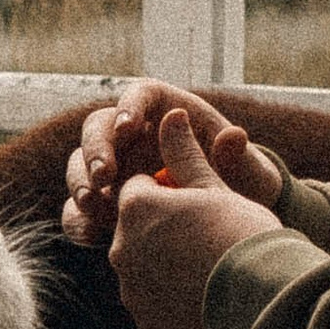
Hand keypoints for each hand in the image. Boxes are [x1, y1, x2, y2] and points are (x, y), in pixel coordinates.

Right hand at [62, 82, 284, 246]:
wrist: (233, 232)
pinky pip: (79, 207)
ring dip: (81, 182)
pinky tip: (92, 232)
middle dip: (96, 149)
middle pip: (99, 127)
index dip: (129, 107)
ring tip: (92, 204)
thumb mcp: (251, 177)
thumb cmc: (244, 190)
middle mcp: (136, 137)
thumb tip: (233, 135)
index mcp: (170, 114)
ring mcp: (116, 169)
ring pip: (81, 164)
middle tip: (103, 176)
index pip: (140, 96)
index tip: (128, 129)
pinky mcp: (105, 204)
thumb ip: (240, 161)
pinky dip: (80, 218)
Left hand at [108, 106, 281, 328]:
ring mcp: (131, 291)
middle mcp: (121, 248)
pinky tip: (208, 298)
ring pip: (146, 270)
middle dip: (164, 231)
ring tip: (211, 268)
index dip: (170, 193)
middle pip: (139, 232)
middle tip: (208, 236)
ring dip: (168, 266)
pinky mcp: (147, 324)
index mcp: (135, 207)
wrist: (264, 296)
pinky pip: (156, 306)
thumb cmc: (242, 231)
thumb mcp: (215, 186)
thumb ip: (185, 153)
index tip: (198, 203)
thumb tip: (170, 114)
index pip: (139, 189)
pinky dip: (175, 301)